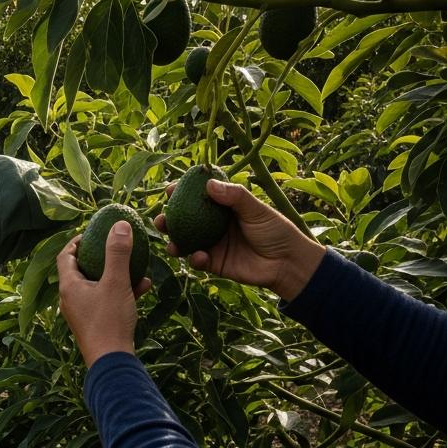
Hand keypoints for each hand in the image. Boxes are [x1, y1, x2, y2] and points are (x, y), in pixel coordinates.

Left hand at [57, 221, 152, 366]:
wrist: (112, 361)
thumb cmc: (110, 320)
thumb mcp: (116, 282)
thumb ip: (118, 253)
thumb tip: (120, 225)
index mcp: (69, 286)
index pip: (65, 255)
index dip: (76, 241)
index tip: (92, 232)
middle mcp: (70, 299)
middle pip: (80, 270)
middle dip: (99, 257)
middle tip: (113, 246)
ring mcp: (81, 313)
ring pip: (97, 285)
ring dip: (115, 274)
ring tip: (135, 266)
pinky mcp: (94, 324)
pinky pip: (105, 300)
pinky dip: (120, 291)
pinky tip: (143, 287)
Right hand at [155, 179, 324, 301]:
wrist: (286, 262)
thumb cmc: (275, 231)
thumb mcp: (256, 209)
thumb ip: (234, 196)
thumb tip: (208, 184)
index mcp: (223, 207)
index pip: (197, 196)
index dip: (181, 192)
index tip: (169, 189)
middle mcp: (213, 224)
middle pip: (184, 219)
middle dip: (168, 220)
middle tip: (160, 219)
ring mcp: (212, 244)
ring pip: (185, 241)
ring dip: (174, 241)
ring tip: (170, 243)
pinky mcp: (214, 263)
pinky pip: (197, 260)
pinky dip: (194, 259)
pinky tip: (198, 257)